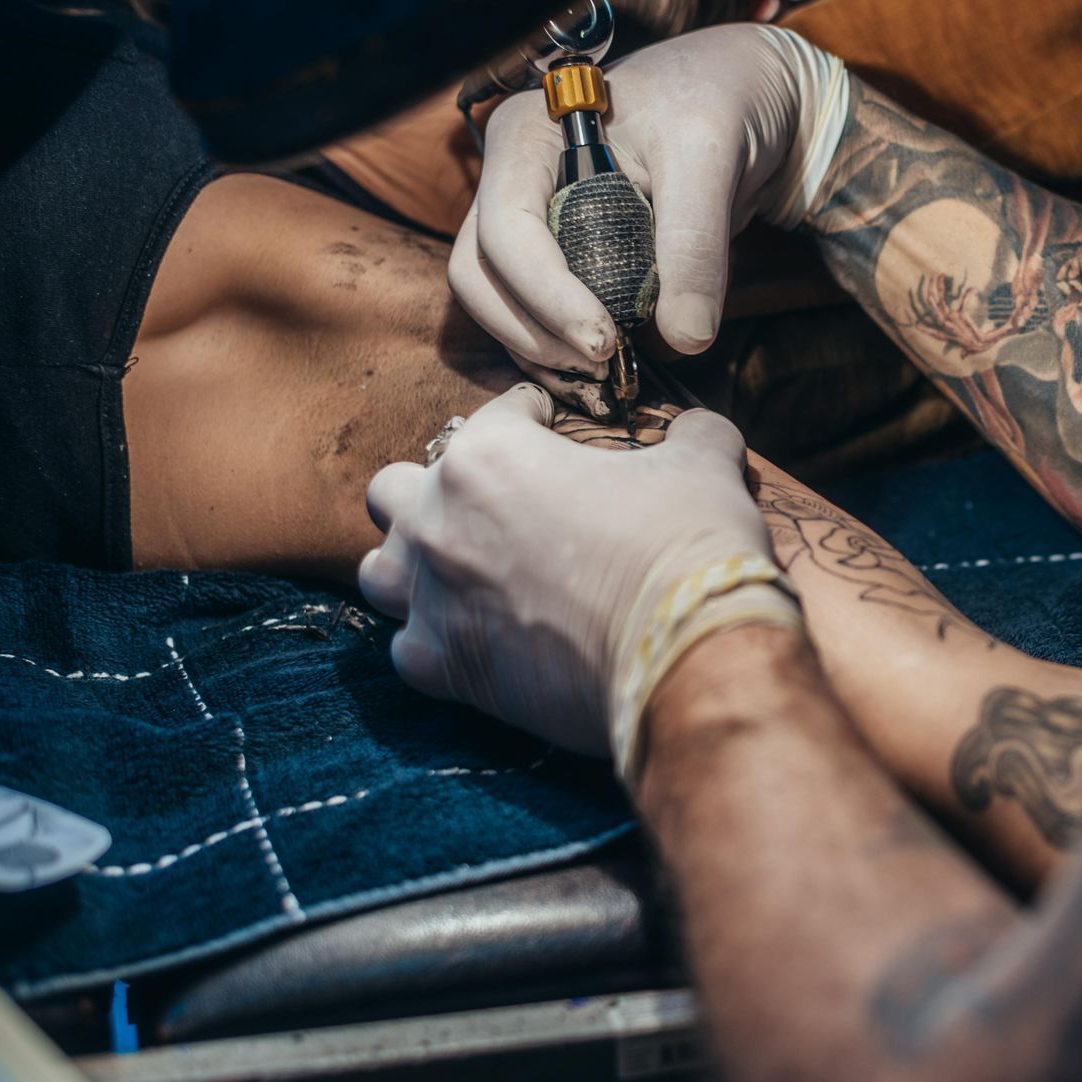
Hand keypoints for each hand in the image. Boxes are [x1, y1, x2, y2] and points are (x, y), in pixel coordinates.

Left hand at [358, 384, 794, 760]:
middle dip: (437, 490)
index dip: (534, 417)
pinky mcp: (442, 666)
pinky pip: (407, 648)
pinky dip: (434, 641)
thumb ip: (692, 434)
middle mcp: (439, 517)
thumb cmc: (685, 547)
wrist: (685, 652)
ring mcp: (432, 595)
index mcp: (491, 454)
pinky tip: (472, 638)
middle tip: (492, 505)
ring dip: (413, 565)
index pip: (499, 415)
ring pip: (380, 569)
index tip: (551, 427)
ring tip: (457, 571)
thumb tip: (700, 429)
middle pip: (397, 487)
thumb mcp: (701, 468)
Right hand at [449, 25, 851, 410]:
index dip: (545, 295)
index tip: (602, 341)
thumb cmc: (716, 102)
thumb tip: (685, 338)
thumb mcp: (711, 156)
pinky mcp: (555, 254)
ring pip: (497, 301)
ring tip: (604, 379)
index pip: (505, 230)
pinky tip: (601, 372)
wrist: (741, 100)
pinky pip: (531, 312)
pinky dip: (556, 350)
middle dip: (531, 331)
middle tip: (602, 366)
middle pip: (480, 274)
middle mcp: (512, 179)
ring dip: (538, 350)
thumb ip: (694, 243)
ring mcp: (527, 220)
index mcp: (528, 138)